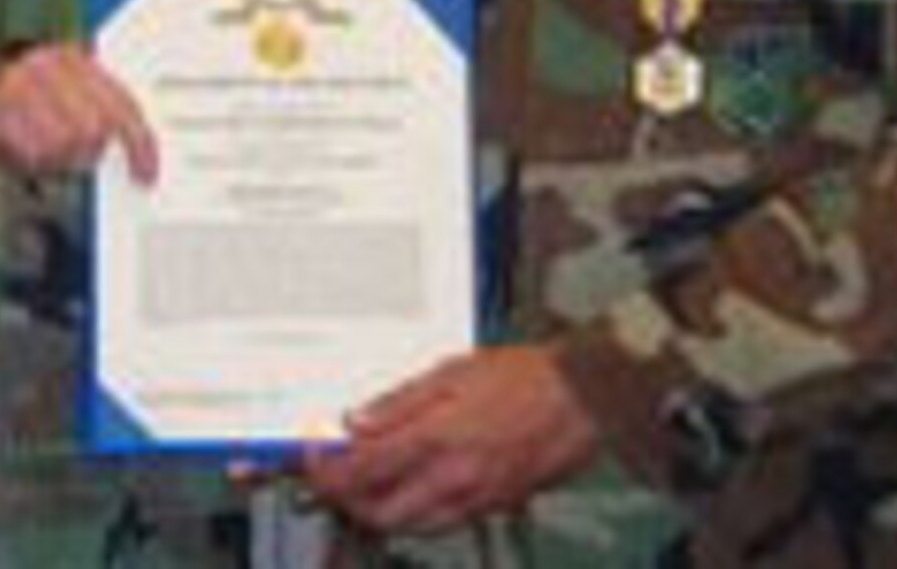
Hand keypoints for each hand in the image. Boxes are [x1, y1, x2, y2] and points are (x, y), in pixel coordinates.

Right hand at [0, 41, 157, 192]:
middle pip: (98, 127)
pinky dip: (24, 158)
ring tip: (23, 146)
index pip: (122, 101)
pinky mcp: (6, 94)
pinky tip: (6, 145)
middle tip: (51, 158)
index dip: (139, 142)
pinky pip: (37, 146)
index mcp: (70, 57)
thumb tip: (122, 145)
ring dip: (48, 157)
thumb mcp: (50, 115)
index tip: (146, 172)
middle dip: (78, 155)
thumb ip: (86, 119)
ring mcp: (28, 74)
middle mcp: (53, 59)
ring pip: (70, 140)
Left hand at [302, 345, 599, 533]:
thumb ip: (398, 401)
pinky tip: (410, 486)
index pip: (360, 472)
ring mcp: (473, 501)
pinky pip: (439, 524)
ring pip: (407, 527)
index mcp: (435, 439)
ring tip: (368, 480)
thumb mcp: (452, 371)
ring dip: (378, 510)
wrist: (582, 399)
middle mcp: (451, 480)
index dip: (325, 471)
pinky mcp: (490, 508)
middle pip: (377, 514)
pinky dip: (413, 513)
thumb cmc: (525, 377)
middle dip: (346, 501)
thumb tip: (356, 422)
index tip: (314, 458)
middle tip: (334, 475)